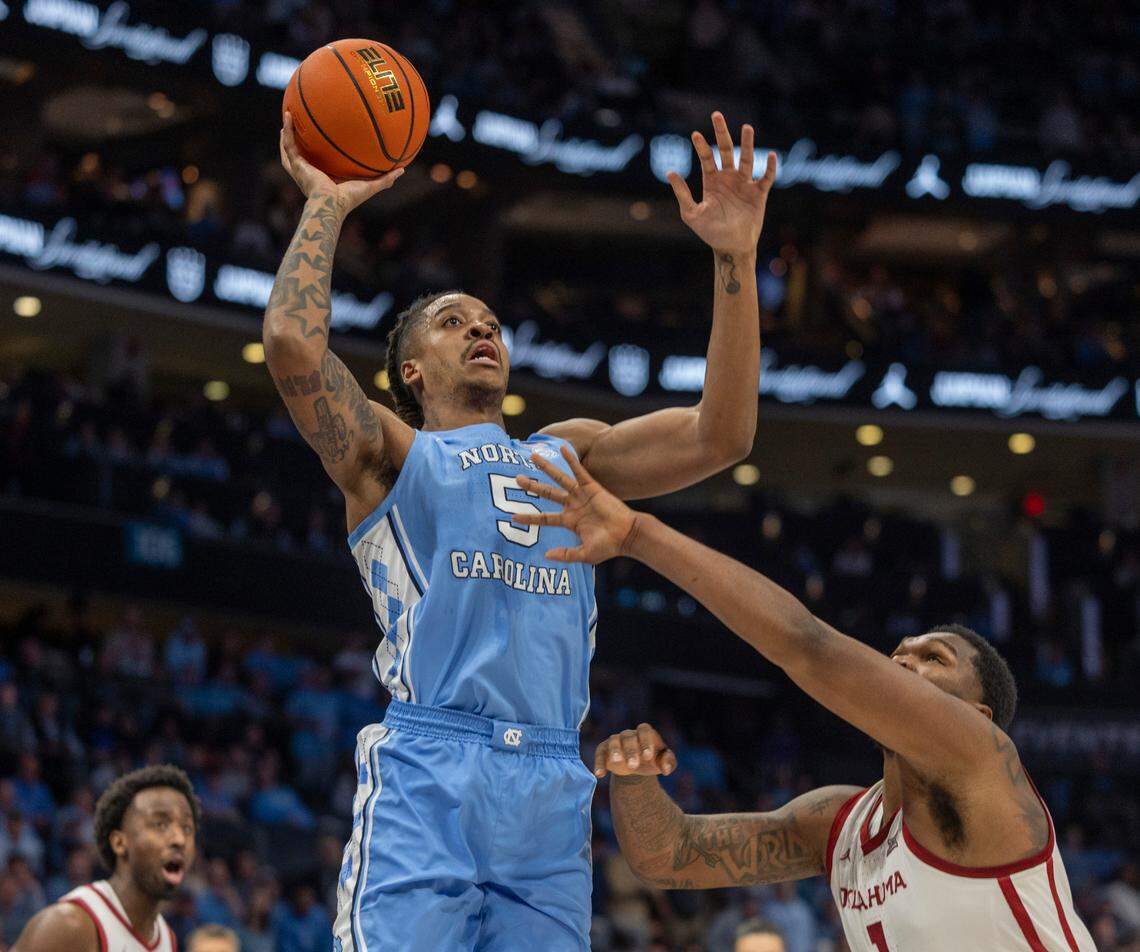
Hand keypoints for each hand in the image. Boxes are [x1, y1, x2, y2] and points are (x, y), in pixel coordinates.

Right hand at [280, 111, 402, 215]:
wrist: (331, 204)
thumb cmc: (349, 200)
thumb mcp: (370, 186)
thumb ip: (385, 178)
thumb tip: (402, 170)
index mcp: (324, 178)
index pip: (321, 164)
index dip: (320, 154)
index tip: (323, 141)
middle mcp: (310, 173)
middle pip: (301, 155)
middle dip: (299, 143)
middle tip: (300, 128)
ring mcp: (301, 169)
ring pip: (290, 148)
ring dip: (287, 133)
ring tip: (287, 117)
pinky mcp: (296, 165)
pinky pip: (289, 144)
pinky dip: (287, 129)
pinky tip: (287, 115)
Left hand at [515, 446, 640, 563]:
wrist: (627, 536)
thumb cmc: (608, 546)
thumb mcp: (584, 554)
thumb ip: (565, 555)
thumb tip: (546, 555)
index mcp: (570, 521)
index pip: (544, 518)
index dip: (529, 517)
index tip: (512, 517)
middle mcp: (573, 505)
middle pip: (547, 493)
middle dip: (532, 486)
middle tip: (517, 478)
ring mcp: (581, 495)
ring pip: (559, 478)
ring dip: (546, 468)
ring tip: (532, 456)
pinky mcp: (592, 487)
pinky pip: (579, 470)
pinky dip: (571, 459)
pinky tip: (562, 447)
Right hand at [594, 724, 676, 778]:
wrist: (637, 767)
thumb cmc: (652, 761)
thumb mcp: (663, 762)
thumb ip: (669, 762)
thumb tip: (666, 769)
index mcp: (645, 733)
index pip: (644, 730)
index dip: (645, 742)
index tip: (648, 757)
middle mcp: (629, 735)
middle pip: (628, 737)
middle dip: (631, 751)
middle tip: (634, 765)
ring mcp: (615, 741)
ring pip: (613, 741)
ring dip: (615, 751)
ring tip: (617, 762)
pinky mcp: (604, 750)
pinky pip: (599, 753)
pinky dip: (599, 762)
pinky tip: (600, 774)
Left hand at [668, 112, 777, 254]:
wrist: (731, 247)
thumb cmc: (710, 232)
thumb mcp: (691, 213)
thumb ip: (682, 193)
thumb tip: (669, 172)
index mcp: (712, 182)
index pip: (706, 159)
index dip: (701, 147)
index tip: (695, 135)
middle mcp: (728, 179)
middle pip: (726, 150)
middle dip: (721, 133)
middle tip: (716, 115)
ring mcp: (744, 185)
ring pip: (747, 159)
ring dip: (747, 144)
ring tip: (747, 128)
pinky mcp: (758, 194)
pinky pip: (766, 178)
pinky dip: (769, 168)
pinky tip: (770, 156)